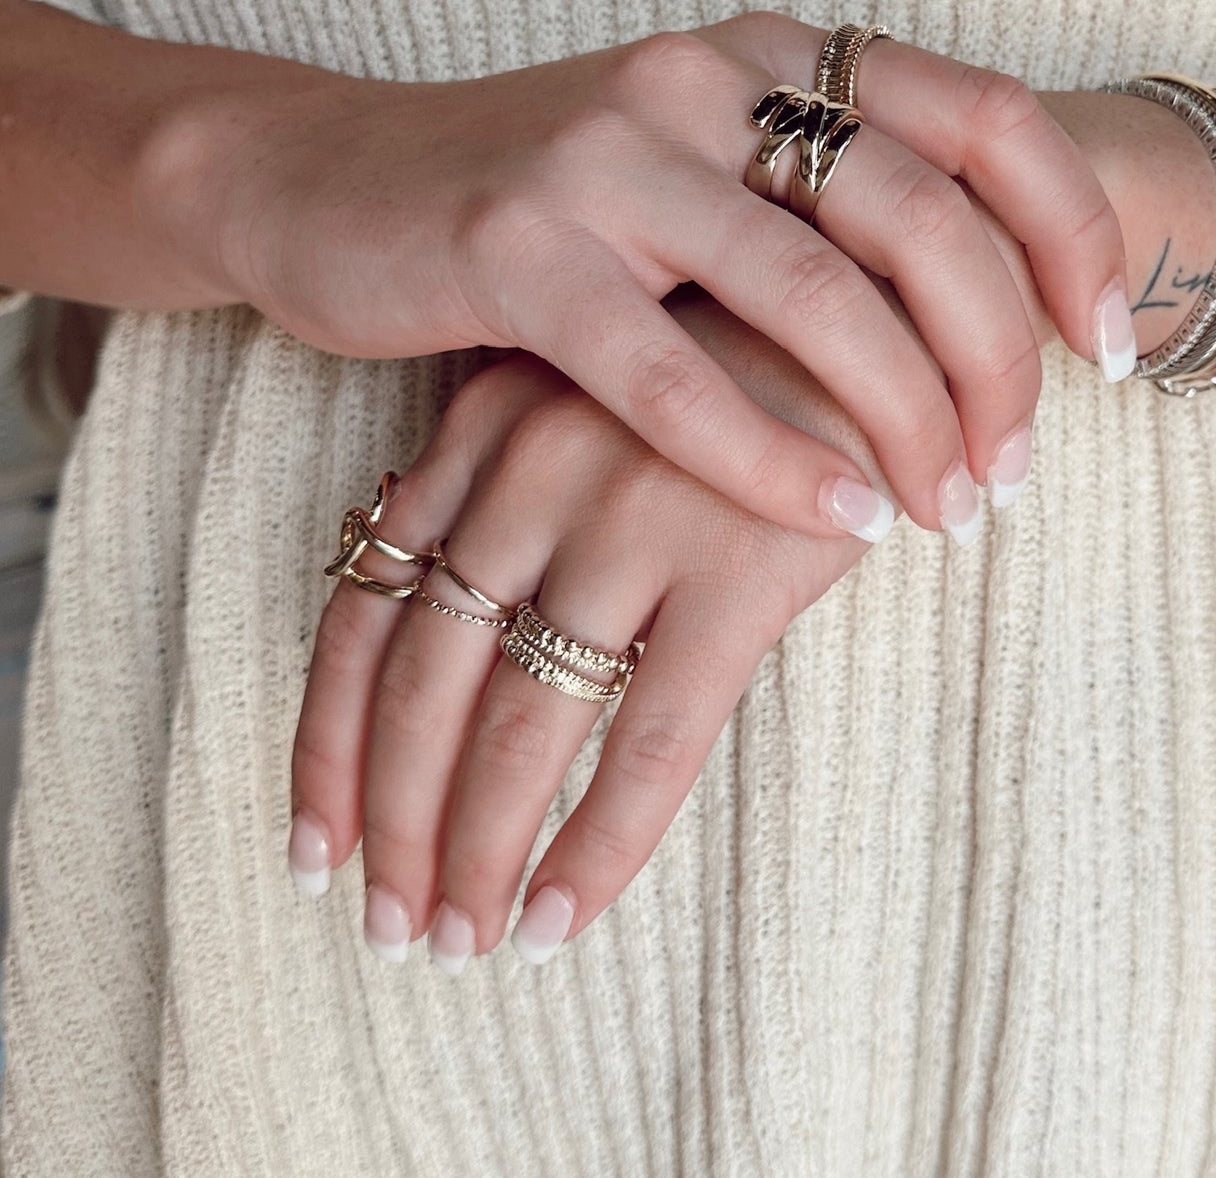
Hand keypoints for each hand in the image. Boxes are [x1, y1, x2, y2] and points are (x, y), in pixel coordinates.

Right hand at [186, 12, 1125, 536]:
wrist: (328, 179)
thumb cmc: (546, 207)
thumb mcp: (700, 177)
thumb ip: (823, 214)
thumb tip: (989, 324)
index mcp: (774, 53)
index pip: (987, 116)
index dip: (1075, 235)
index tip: (1115, 353)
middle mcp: (708, 76)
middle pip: (923, 213)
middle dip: (1002, 357)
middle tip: (1021, 468)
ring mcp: (610, 155)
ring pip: (815, 294)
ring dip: (906, 418)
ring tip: (950, 513)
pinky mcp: (518, 247)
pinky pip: (675, 373)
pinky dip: (772, 455)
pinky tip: (841, 517)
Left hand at [288, 326, 889, 969]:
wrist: (869, 306)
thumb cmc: (720, 368)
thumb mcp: (579, 393)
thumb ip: (501, 480)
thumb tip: (429, 618)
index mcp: (481, 432)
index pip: (362, 611)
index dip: (326, 746)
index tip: (314, 850)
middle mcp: (534, 471)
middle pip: (427, 684)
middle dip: (400, 824)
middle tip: (398, 928)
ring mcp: (632, 517)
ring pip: (525, 725)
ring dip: (482, 850)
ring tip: (470, 940)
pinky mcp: (737, 567)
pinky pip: (651, 739)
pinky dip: (600, 842)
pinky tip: (564, 915)